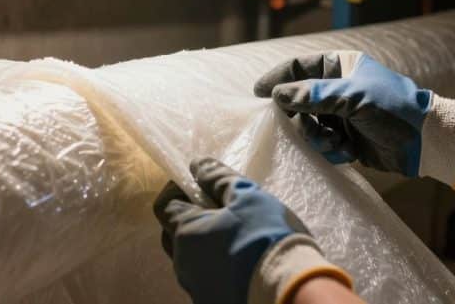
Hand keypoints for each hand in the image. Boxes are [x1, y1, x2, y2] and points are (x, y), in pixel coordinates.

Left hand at [153, 158, 350, 303]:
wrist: (290, 291)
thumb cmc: (266, 236)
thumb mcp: (247, 197)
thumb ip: (218, 179)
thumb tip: (197, 165)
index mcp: (186, 232)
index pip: (164, 206)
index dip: (177, 191)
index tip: (198, 185)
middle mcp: (183, 263)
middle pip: (173, 234)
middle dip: (189, 219)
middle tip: (218, 211)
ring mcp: (196, 287)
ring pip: (190, 260)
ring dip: (203, 245)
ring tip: (233, 238)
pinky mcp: (210, 302)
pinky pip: (206, 280)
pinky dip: (216, 268)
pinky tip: (240, 263)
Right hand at [254, 50, 454, 189]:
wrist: (425, 142)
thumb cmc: (393, 110)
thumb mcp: (353, 98)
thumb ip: (314, 95)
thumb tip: (277, 95)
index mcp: (341, 68)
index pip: (299, 68)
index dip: (278, 79)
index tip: (259, 93)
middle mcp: (338, 89)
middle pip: (298, 100)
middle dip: (300, 118)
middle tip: (306, 127)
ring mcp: (341, 114)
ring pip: (308, 125)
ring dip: (317, 137)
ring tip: (334, 142)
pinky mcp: (345, 138)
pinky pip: (322, 143)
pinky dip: (331, 149)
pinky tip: (347, 152)